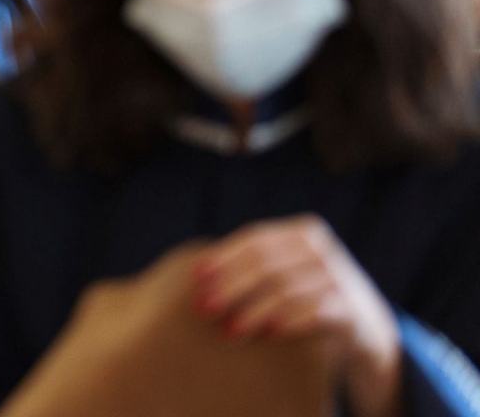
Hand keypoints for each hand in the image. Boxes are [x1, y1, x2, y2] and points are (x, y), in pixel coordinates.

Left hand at [194, 216, 400, 416]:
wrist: (366, 327)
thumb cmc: (309, 294)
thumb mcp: (286, 271)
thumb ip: (254, 265)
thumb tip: (196, 275)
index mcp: (302, 231)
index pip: (254, 240)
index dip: (223, 258)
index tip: (196, 278)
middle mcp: (322, 249)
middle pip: (265, 264)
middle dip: (231, 286)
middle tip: (205, 307)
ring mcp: (340, 278)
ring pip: (286, 289)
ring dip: (253, 310)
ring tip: (229, 329)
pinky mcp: (352, 309)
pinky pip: (314, 312)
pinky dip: (288, 320)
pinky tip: (268, 332)